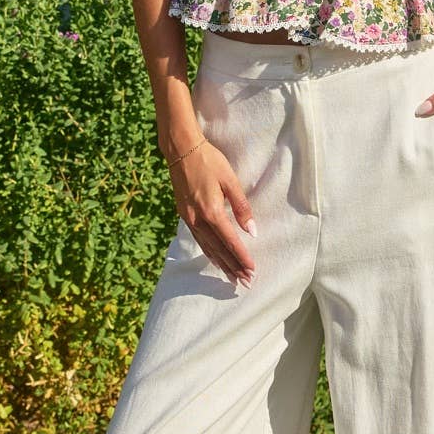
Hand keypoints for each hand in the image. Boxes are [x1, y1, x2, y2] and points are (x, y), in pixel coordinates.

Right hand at [169, 135, 257, 287]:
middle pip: (218, 250)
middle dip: (233, 267)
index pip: (230, 241)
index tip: (252, 270)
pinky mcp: (184, 215)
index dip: (242, 258)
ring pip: (207, 247)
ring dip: (221, 263)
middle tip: (245, 282)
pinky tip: (214, 259)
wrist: (181, 150)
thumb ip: (242, 207)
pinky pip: (198, 239)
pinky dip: (208, 252)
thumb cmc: (209, 161)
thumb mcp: (230, 181)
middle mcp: (198, 219)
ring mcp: (189, 218)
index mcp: (211, 211)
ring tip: (233, 277)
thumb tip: (252, 231)